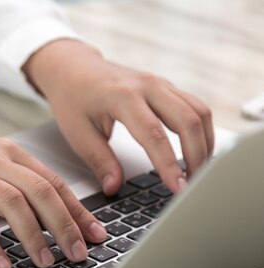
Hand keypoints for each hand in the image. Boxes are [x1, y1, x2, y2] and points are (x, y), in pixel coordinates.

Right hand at [0, 117, 107, 267]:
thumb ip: (13, 185)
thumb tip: (46, 219)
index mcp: (7, 152)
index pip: (53, 182)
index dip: (79, 211)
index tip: (96, 236)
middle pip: (40, 191)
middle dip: (65, 225)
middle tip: (78, 254)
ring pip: (12, 203)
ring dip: (34, 236)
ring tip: (46, 263)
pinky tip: (2, 264)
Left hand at [23, 40, 213, 194]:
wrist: (73, 68)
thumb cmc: (73, 98)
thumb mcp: (78, 134)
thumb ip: (99, 162)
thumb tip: (114, 188)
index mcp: (122, 96)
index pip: (154, 134)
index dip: (169, 164)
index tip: (178, 188)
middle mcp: (147, 86)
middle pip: (188, 120)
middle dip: (196, 156)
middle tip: (193, 185)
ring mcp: (160, 83)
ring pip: (199, 111)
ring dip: (204, 143)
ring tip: (198, 172)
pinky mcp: (166, 87)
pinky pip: (195, 107)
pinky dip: (201, 130)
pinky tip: (198, 151)